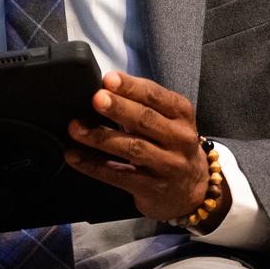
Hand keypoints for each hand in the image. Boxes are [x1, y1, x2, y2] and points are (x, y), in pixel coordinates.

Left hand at [66, 71, 229, 228]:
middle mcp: (179, 139)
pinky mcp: (152, 188)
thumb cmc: (173, 145)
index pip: (156, 96)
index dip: (132, 87)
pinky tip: (75, 156)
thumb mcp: (171, 119)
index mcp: (182, 114)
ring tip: (76, 128)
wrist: (194, 189)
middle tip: (95, 98)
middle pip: (146, 120)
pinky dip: (94, 165)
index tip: (109, 79)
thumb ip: (144, 104)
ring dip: (101, 136)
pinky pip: (119, 175)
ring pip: (132, 148)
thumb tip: (105, 87)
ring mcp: (167, 165)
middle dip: (118, 108)